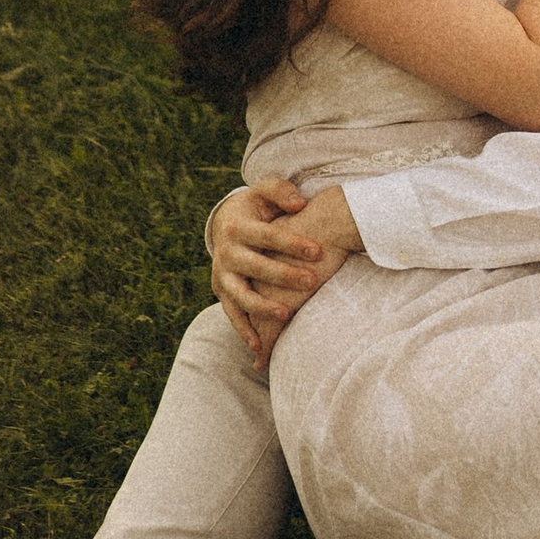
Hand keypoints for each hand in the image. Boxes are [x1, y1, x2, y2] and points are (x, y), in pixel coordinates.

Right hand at [210, 180, 359, 367]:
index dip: (292, 243)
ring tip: (286, 314)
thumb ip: (281, 192)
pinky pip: (232, 314)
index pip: (267, 235)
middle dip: (283, 275)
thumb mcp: (265, 192)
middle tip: (312, 281)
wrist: (226, 223)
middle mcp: (225, 252)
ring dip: (262, 306)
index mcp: (238, 226)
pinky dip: (243, 330)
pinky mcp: (222, 292)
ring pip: (240, 294)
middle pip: (255, 266)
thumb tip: (299, 203)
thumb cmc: (257, 207)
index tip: (318, 251)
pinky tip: (259, 346)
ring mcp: (221, 275)